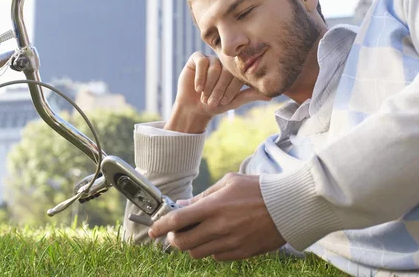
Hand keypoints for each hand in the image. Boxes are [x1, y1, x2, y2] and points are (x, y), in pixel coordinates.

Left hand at [148, 173, 285, 260]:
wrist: (287, 206)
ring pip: (198, 253)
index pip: (178, 220)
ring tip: (198, 235)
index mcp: (213, 207)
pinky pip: (216, 257)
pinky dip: (211, 250)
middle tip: (176, 234)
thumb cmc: (257, 189)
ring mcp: (230, 242)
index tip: (153, 231)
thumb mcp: (228, 183)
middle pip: (183, 243)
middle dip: (174, 240)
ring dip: (192, 246)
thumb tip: (183, 205)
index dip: (161, 227)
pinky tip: (217, 239)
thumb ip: (203, 196)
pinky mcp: (241, 253)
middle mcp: (219, 227)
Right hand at [165, 52, 269, 132]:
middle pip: (226, 71)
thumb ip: (250, 95)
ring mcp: (211, 58)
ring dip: (208, 85)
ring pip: (214, 67)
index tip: (225, 102)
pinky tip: (198, 88)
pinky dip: (200, 77)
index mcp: (235, 70)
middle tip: (212, 102)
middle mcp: (224, 62)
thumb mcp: (234, 101)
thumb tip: (271, 96)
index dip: (231, 90)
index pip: (238, 75)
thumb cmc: (215, 105)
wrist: (194, 107)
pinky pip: (202, 62)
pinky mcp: (197, 58)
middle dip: (219, 89)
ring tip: (203, 96)